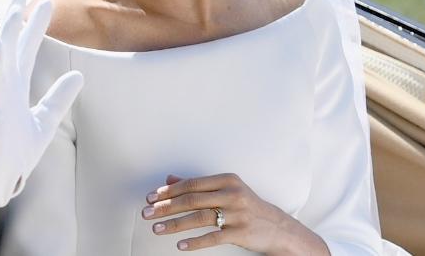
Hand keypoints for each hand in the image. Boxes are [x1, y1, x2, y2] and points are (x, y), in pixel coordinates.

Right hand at [0, 0, 83, 229]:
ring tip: (14, 10)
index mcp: (15, 89)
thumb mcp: (45, 123)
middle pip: (11, 47)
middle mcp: (3, 88)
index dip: (34, 27)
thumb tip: (78, 75)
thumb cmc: (12, 154)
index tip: (45, 3)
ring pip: (0, 60)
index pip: (25, 51)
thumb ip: (58, 99)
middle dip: (17, 19)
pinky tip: (2, 44)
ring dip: (6, 34)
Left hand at [143, 173, 327, 253]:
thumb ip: (198, 185)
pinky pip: (213, 237)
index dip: (169, 191)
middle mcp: (232, 194)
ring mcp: (237, 213)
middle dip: (166, 207)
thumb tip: (169, 179)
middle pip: (192, 199)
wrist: (277, 227)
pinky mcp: (241, 232)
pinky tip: (180, 245)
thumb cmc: (247, 207)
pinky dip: (195, 242)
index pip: (192, 184)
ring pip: (199, 217)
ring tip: (157, 229)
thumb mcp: (226, 190)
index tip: (151, 197)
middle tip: (147, 213)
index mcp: (227, 180)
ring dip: (174, 224)